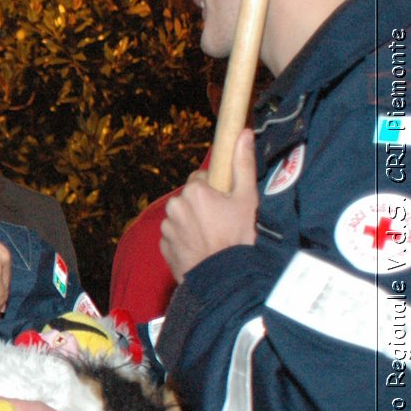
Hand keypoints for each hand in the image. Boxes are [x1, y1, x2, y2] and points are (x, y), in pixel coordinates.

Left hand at [161, 129, 257, 281]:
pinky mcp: (163, 246)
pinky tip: (202, 249)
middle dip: (203, 206)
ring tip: (213, 238)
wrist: (224, 277)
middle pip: (190, 198)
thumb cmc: (238, 236)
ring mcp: (166, 228)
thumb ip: (243, 164)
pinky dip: (185, 240)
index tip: (227, 203)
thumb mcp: (247, 198)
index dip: (216, 190)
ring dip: (193, 223)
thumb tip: (241, 133)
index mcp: (193, 191)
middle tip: (222, 222)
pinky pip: (175, 236)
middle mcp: (174, 206)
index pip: (201, 179)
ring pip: (181, 217)